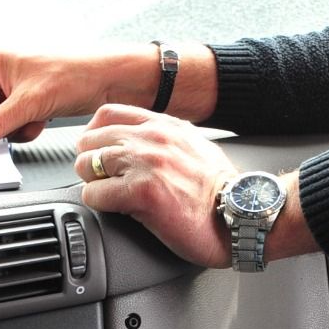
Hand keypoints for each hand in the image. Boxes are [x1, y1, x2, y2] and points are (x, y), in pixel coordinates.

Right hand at [0, 47, 158, 156]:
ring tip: (30, 121)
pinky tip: (39, 121)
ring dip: (4, 132)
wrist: (114, 80)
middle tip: (3, 130)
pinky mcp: (23, 104)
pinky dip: (20, 131)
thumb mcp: (28, 104)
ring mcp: (8, 91)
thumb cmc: (76, 73)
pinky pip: (5, 129)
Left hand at [73, 105, 320, 268]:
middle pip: (90, 140)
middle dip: (91, 164)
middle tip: (105, 181)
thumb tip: (137, 147)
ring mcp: (146, 163)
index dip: (96, 137)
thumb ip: (164, 140)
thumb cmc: (221, 191)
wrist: (241, 214)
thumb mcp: (193, 147)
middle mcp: (153, 137)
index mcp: (165, 124)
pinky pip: (93, 194)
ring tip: (113, 196)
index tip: (100, 154)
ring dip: (94, 184)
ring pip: (87, 165)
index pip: (107, 114)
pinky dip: (99, 204)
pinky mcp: (142, 192)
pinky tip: (119, 210)